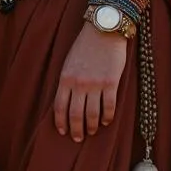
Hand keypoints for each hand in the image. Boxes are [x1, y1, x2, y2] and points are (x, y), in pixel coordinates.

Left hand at [53, 20, 130, 142]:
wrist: (103, 31)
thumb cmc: (85, 46)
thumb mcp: (69, 62)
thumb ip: (67, 81)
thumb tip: (67, 100)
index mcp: (65, 78)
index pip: (59, 106)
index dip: (60, 121)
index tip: (62, 131)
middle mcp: (78, 84)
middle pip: (75, 114)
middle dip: (76, 129)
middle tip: (78, 139)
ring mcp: (95, 84)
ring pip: (92, 114)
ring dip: (91, 126)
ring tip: (91, 132)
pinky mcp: (111, 83)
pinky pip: (109, 106)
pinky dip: (107, 117)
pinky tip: (105, 122)